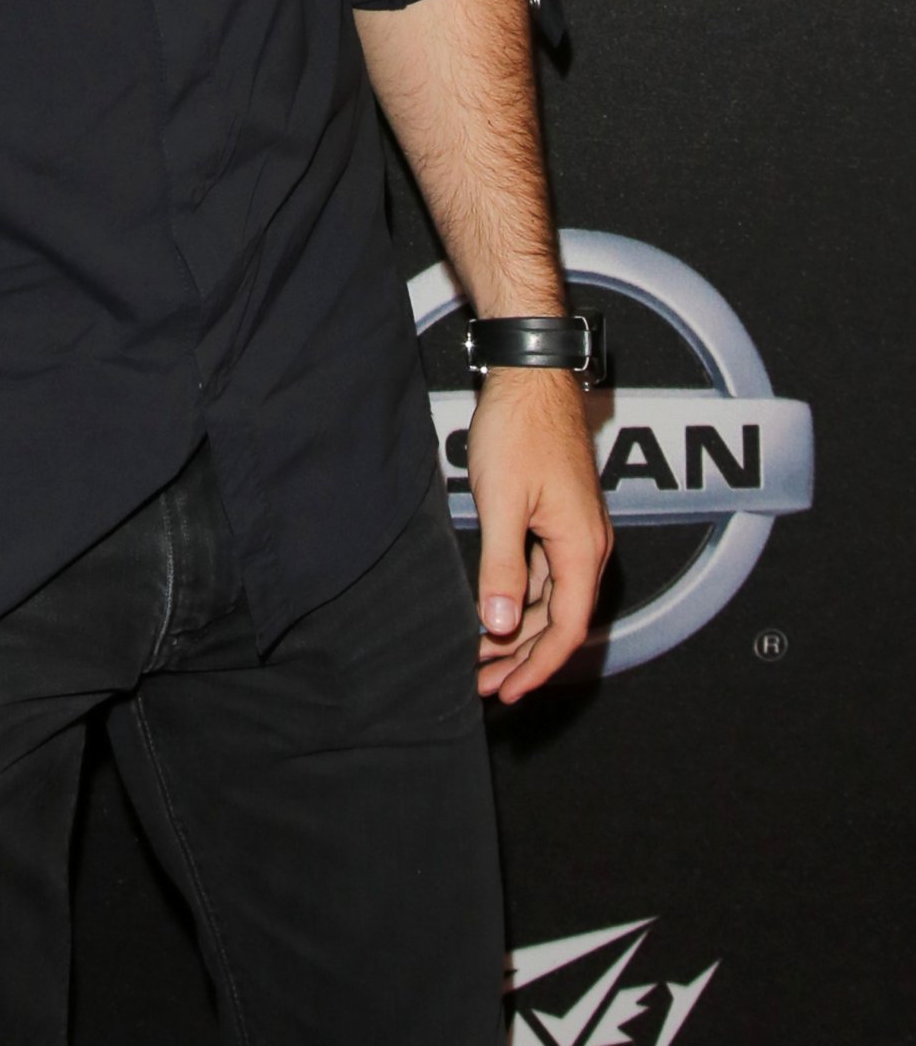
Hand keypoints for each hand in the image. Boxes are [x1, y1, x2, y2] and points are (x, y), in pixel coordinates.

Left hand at [468, 367, 610, 701]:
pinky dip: (520, 596)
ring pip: (550, 597)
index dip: (537, 667)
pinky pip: (545, 572)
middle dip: (522, 656)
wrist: (531, 376)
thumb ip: (502, 565)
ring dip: (517, 629)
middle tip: (484, 684)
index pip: (565, 628)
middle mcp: (588, 545)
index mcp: (582, 548)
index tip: (507, 693)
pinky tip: (494, 608)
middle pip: (559, 619)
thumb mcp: (502, 502)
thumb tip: (498, 625)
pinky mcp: (560, 516)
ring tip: (480, 656)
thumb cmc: (519, 431)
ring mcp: (575, 530)